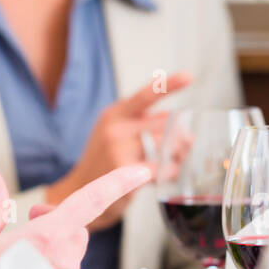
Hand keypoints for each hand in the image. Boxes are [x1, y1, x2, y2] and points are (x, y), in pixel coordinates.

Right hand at [0, 164, 151, 268]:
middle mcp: (60, 266)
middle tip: (30, 221)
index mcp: (44, 239)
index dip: (118, 182)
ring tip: (11, 257)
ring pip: (66, 260)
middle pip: (76, 233)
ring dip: (48, 251)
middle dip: (58, 222)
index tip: (141, 171)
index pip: (90, 201)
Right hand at [47, 71, 191, 229]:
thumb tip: (182, 126)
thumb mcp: (116, 133)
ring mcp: (118, 150)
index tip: (188, 77)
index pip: (145, 95)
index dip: (168, 85)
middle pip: (164, 124)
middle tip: (186, 146)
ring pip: (166, 146)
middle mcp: (115, 128)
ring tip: (174, 161)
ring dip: (178, 155)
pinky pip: (162, 168)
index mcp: (114, 114)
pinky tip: (166, 173)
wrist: (80, 191)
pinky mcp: (124, 173)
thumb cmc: (104, 161)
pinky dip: (170, 171)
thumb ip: (145, 124)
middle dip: (181, 136)